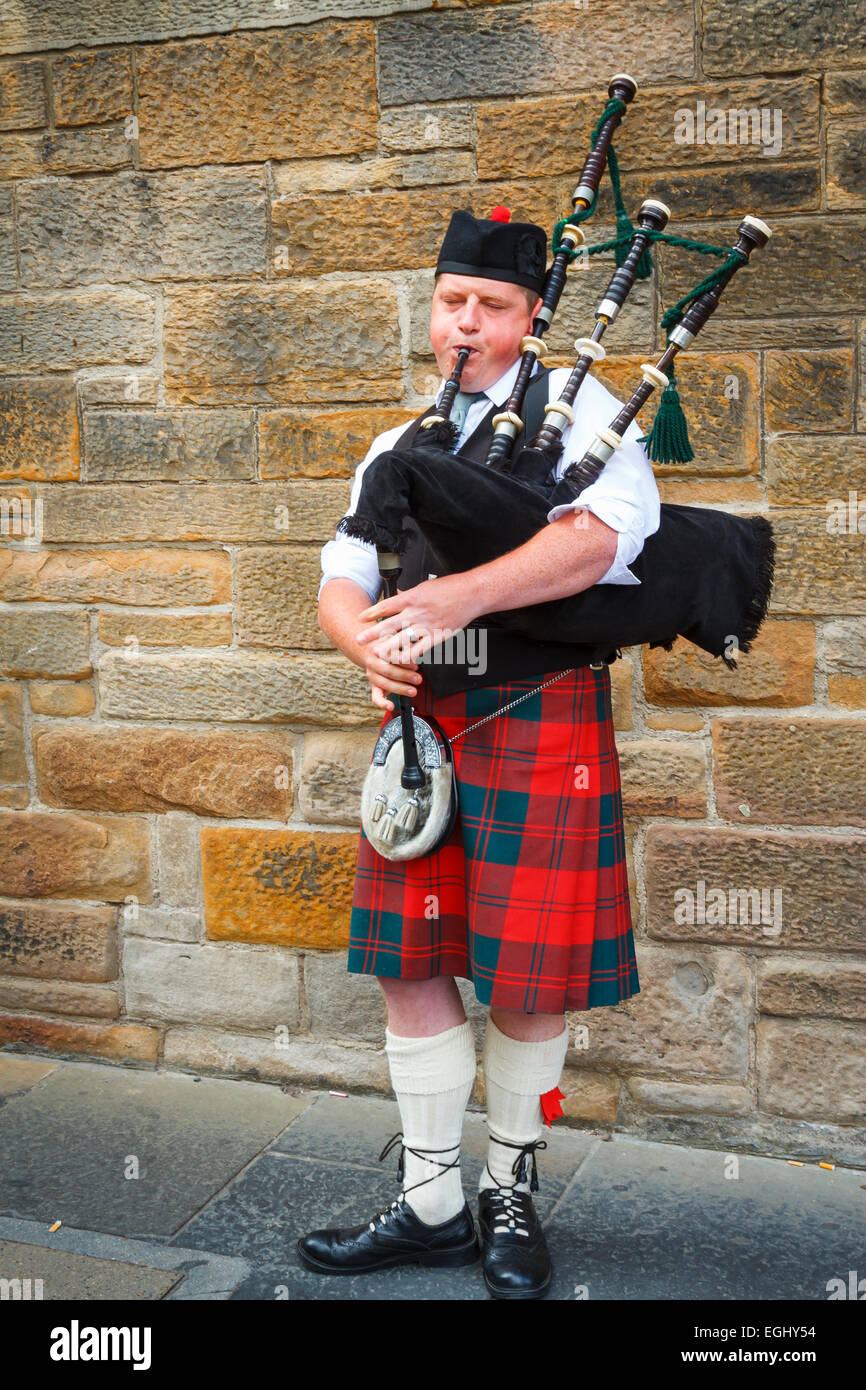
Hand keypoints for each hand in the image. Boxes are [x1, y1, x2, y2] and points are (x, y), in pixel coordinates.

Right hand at [354, 617, 423, 714]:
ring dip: (399, 689)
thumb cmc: (389, 645)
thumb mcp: (396, 639)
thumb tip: (419, 646)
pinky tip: (391, 706)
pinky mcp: (373, 686)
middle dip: (405, 676)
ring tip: (413, 691)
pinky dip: (382, 703)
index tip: (415, 664)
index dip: (404, 661)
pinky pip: (376, 697)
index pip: (391, 655)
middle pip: (388, 670)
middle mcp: (373, 662)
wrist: (370, 649)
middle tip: (418, 679)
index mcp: (379, 649)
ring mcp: (372, 675)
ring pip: (384, 683)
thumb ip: (406, 643)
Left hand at [356, 576, 480, 667]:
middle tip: (360, 639)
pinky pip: (420, 648)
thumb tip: (395, 594)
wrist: (471, 594)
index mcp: (411, 598)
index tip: (361, 618)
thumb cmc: (449, 588)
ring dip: (388, 647)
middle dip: (373, 633)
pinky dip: (409, 655)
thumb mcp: (423, 587)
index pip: (386, 606)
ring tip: (377, 653)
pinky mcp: (437, 635)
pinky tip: (401, 660)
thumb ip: (409, 594)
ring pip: (402, 639)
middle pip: (390, 624)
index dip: (372, 613)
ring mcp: (426, 625)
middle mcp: (416, 612)